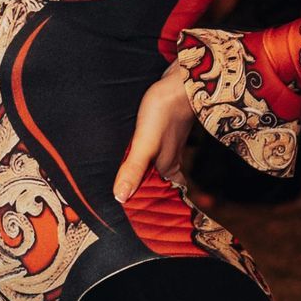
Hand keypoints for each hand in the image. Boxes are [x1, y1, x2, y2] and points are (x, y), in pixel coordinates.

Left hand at [113, 65, 194, 203]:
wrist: (180, 81)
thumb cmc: (163, 111)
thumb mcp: (144, 144)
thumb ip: (133, 170)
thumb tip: (120, 197)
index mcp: (169, 167)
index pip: (166, 194)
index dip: (157, 206)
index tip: (142, 219)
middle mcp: (174, 159)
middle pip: (165, 182)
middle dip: (153, 192)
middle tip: (135, 204)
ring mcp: (174, 144)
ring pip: (165, 166)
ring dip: (152, 174)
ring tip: (135, 183)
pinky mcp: (170, 129)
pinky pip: (162, 149)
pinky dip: (154, 155)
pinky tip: (147, 153)